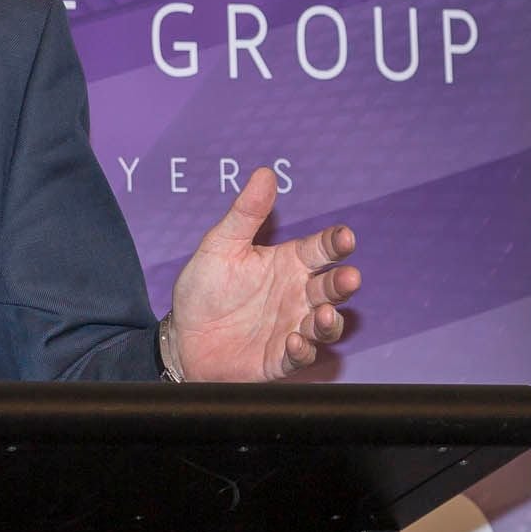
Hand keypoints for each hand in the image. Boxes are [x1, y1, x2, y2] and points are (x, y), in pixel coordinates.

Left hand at [158, 167, 358, 381]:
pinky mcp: (280, 358)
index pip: (321, 249)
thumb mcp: (220, 246)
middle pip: (331, 287)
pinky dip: (302, 350)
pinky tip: (294, 341)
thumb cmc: (204, 290)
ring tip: (325, 314)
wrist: (181, 337)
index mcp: (288, 263)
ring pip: (325, 325)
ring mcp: (292, 327)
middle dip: (343, 283)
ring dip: (330, 321)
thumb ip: (245, 214)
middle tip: (349, 277)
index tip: (344, 237)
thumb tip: (264, 173)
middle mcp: (297, 295)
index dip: (335, 242)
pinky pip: (299, 357)